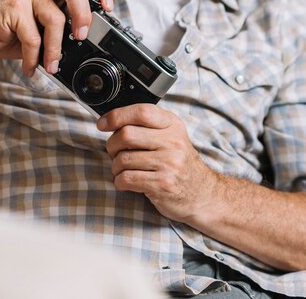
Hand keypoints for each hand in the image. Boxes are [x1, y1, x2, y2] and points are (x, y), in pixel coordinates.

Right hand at [0, 0, 112, 75]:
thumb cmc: (12, 37)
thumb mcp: (44, 34)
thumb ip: (63, 33)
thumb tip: (88, 46)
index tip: (109, 9)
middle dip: (83, 14)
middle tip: (81, 38)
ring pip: (54, 18)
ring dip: (55, 49)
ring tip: (51, 67)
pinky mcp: (12, 7)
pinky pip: (32, 35)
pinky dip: (33, 56)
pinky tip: (30, 67)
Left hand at [97, 104, 217, 223]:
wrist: (203, 194)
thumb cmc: (178, 163)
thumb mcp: (170, 136)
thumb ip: (147, 126)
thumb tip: (110, 120)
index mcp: (172, 125)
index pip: (142, 112)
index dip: (117, 116)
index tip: (102, 124)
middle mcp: (173, 142)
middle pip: (126, 135)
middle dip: (112, 145)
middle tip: (115, 152)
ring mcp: (170, 164)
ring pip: (123, 159)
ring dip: (115, 167)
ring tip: (124, 169)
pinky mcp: (163, 184)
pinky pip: (127, 179)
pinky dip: (120, 182)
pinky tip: (127, 182)